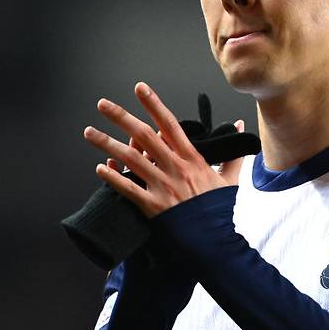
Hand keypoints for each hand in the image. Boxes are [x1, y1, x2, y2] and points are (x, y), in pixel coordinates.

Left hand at [83, 82, 243, 218]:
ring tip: (89, 133)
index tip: (140, 88)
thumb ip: (233, 153)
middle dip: (121, 117)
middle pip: (145, 136)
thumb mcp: (230, 179)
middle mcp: (176, 168)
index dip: (154, 105)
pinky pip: (129, 189)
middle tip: (102, 104)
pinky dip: (113, 178)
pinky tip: (100, 167)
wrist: (215, 241)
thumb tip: (240, 126)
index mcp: (192, 159)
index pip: (170, 125)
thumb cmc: (220, 211)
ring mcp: (163, 186)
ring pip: (131, 159)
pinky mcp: (153, 206)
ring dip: (107, 144)